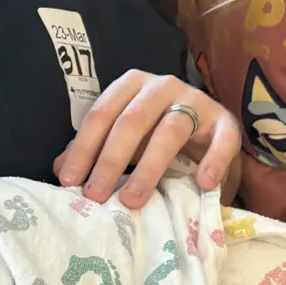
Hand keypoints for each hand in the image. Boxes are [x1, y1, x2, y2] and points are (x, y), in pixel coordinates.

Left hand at [55, 70, 240, 208]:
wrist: (206, 129)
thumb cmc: (155, 133)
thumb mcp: (123, 139)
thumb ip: (94, 149)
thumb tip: (60, 170)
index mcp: (131, 85)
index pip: (101, 114)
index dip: (83, 148)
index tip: (70, 181)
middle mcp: (162, 86)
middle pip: (132, 121)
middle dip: (110, 160)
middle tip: (96, 195)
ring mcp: (196, 102)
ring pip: (170, 131)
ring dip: (149, 168)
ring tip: (133, 199)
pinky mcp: (225, 122)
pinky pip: (222, 140)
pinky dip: (214, 160)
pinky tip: (203, 183)